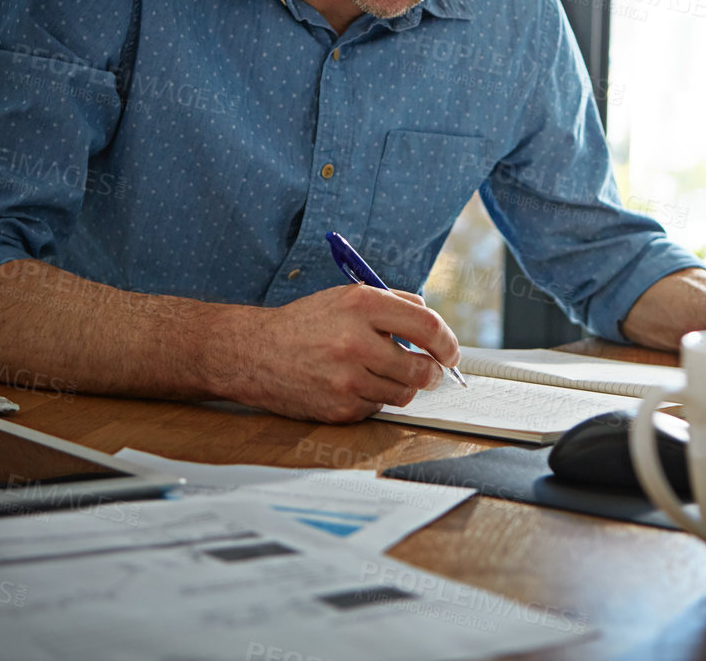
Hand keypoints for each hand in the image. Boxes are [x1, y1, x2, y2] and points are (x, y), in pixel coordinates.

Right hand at [215, 284, 460, 423]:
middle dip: (432, 373)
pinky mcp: (340, 407)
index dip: (448, 343)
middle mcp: (356, 341)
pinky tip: (352, 385)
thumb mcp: (347, 298)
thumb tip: (433, 321)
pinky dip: (374, 398)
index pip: (428, 327)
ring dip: (402, 386)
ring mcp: (347, 378)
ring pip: (404, 393)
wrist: (254, 352)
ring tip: (380, 373)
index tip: (451, 353)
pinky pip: (378, 408)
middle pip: (422, 368)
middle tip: (430, 371)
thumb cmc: (306, 324)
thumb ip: (393, 304)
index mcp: (362, 305)